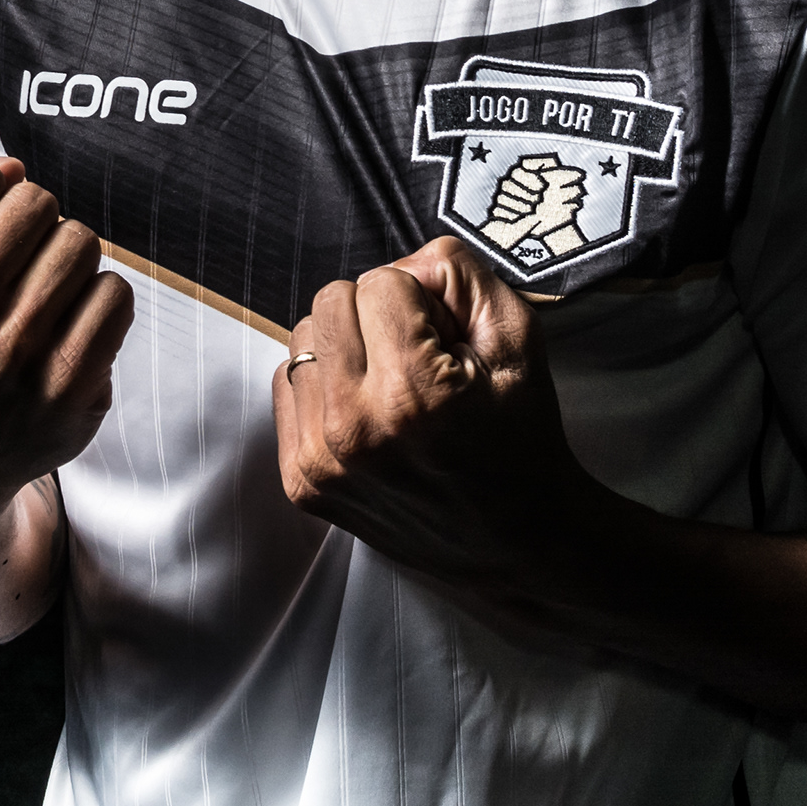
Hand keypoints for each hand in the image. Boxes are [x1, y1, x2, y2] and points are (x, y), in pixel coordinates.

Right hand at [0, 143, 131, 526]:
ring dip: (67, 259)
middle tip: (15, 258)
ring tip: (40, 290)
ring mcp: (14, 356)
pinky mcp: (68, 389)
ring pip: (81, 244)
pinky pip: (116, 295)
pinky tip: (67, 322)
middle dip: (30, 221)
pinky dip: (98, 300)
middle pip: (37, 204)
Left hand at [271, 236, 598, 598]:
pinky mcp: (300, 481)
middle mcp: (355, 428)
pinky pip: (286, 385)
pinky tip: (368, 411)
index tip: (445, 340)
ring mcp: (320, 460)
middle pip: (329, 300)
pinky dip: (324, 385)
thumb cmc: (520, 436)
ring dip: (345, 348)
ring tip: (392, 386)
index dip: (421, 300)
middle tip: (417, 357)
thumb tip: (402, 264)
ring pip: (302, 339)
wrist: (515, 541)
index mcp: (414, 393)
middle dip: (375, 314)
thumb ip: (459, 274)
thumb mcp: (518, 337)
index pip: (380, 281)